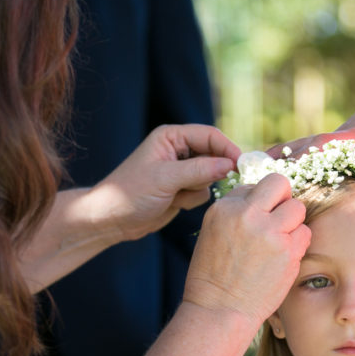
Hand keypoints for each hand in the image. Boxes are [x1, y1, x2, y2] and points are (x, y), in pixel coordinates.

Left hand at [91, 124, 239, 241]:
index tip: (241, 166)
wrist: (113, 220)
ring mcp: (181, 171)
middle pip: (214, 155)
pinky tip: (173, 204)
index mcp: (171, 137)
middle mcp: (178, 150)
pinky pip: (203, 192)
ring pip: (211, 177)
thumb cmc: (131, 193)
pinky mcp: (182, 189)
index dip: (227, 148)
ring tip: (176, 196)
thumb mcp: (165, 179)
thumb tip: (229, 164)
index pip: (209, 135)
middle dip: (212, 172)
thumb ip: (199, 170)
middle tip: (202, 185)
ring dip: (198, 189)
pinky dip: (192, 200)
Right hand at [184, 174, 310, 327]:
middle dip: (282, 197)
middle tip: (277, 218)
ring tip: (279, 242)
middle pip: (279, 184)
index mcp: (223, 208)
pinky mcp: (288, 251)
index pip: (251, 188)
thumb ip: (236, 215)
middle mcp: (246, 214)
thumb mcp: (212, 234)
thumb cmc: (213, 277)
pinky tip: (283, 258)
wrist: (218, 311)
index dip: (257, 205)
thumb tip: (261, 200)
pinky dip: (298, 243)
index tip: (254, 223)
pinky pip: (305, 233)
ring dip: (292, 222)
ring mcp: (269, 232)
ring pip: (297, 207)